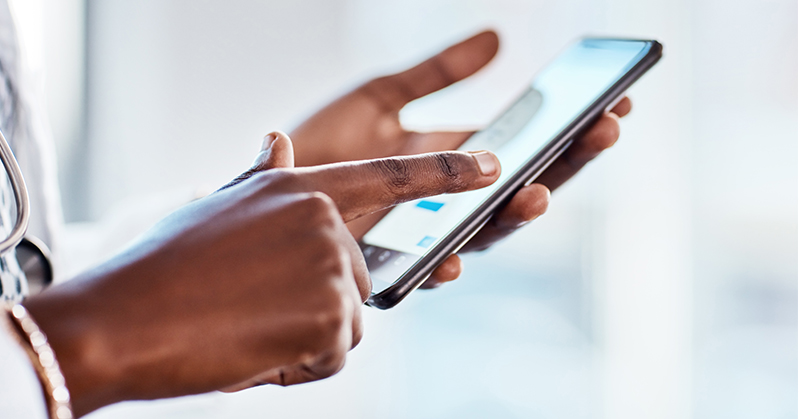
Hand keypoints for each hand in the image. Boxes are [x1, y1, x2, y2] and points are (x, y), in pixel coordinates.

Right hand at [23, 134, 500, 416]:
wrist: (118, 318)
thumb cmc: (162, 265)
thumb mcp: (218, 209)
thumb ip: (263, 180)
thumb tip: (279, 141)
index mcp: (303, 189)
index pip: (391, 177)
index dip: (446, 170)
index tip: (494, 166)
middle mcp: (325, 221)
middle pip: (357, 278)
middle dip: (313, 304)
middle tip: (250, 306)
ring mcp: (331, 267)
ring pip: (347, 321)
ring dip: (303, 337)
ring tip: (247, 326)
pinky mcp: (332, 318)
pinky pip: (334, 355)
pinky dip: (298, 364)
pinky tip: (253, 349)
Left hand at [289, 30, 631, 286]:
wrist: (269, 183)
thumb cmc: (323, 141)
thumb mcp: (383, 95)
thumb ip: (439, 74)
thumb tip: (498, 39)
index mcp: (455, 163)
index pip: (528, 149)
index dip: (571, 130)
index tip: (615, 101)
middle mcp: (449, 203)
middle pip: (523, 189)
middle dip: (566, 163)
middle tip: (605, 129)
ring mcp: (423, 234)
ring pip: (485, 233)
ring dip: (514, 216)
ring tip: (539, 191)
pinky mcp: (388, 263)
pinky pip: (423, 271)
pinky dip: (442, 263)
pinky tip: (455, 254)